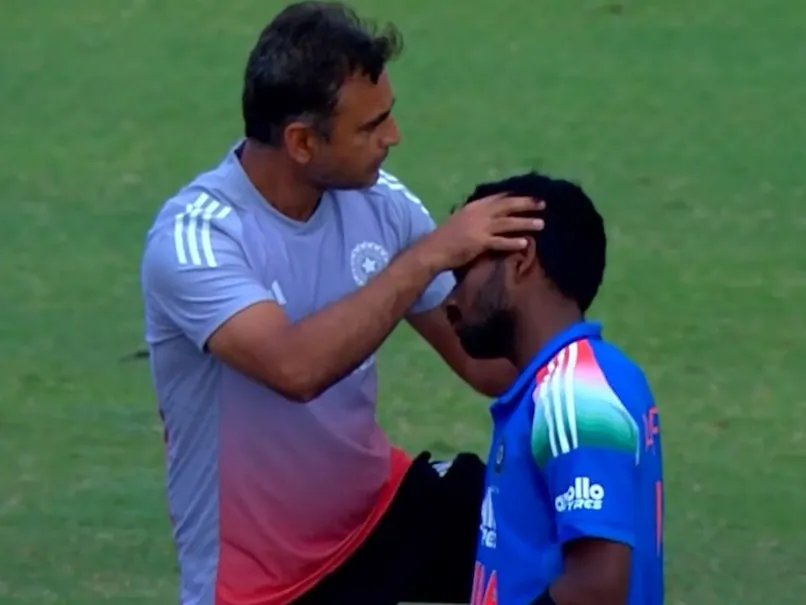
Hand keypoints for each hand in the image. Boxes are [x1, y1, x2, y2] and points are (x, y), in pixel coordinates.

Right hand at [418, 194, 544, 269]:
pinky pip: (500, 242)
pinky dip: (513, 242)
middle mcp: (479, 213)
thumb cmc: (446, 237)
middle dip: (526, 203)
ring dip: (525, 222)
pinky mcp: (479, 242)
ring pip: (508, 223)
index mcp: (474, 206)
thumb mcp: (461, 219)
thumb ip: (475, 216)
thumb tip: (490, 215)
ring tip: (541, 224)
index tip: (530, 194)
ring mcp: (479, 227)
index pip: (499, 197)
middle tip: (543, 203)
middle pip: (507, 205)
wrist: (433, 250)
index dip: (515, 195)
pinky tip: (525, 243)